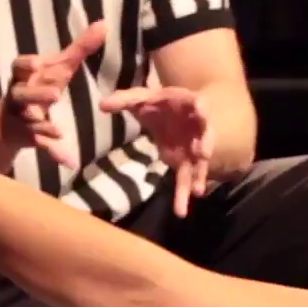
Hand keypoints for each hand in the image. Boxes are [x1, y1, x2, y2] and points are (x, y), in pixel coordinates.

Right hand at [1, 21, 107, 168]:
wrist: (7, 125)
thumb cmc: (38, 88)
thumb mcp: (57, 69)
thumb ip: (79, 49)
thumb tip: (104, 24)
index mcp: (25, 76)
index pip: (20, 66)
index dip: (27, 64)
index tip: (38, 63)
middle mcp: (18, 95)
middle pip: (21, 92)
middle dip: (35, 93)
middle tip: (55, 95)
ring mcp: (20, 117)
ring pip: (27, 121)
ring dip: (41, 123)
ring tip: (58, 131)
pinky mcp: (25, 137)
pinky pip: (39, 143)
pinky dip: (53, 151)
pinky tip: (69, 160)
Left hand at [100, 85, 213, 217]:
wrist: (173, 111)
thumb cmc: (160, 103)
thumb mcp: (141, 99)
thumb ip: (124, 100)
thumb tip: (101, 105)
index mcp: (189, 106)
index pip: (199, 104)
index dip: (201, 107)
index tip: (202, 109)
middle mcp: (197, 127)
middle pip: (205, 136)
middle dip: (206, 144)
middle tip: (203, 153)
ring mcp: (194, 147)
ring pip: (198, 163)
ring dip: (199, 176)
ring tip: (198, 191)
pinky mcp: (187, 161)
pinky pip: (187, 178)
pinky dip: (184, 191)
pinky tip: (182, 208)